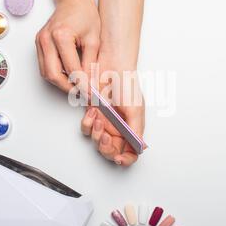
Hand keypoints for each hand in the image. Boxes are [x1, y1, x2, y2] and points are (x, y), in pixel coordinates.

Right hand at [35, 0, 99, 91]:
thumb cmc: (84, 13)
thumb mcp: (94, 39)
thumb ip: (91, 63)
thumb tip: (91, 83)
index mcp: (60, 36)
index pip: (71, 69)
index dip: (82, 84)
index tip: (91, 93)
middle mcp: (45, 40)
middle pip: (54, 75)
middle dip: (69, 88)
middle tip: (83, 93)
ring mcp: (39, 42)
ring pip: (47, 74)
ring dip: (62, 83)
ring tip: (77, 86)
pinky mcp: (38, 44)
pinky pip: (45, 66)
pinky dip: (57, 75)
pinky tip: (69, 76)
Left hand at [81, 49, 144, 166]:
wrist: (110, 66)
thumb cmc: (127, 83)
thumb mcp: (136, 108)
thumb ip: (136, 130)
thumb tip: (138, 149)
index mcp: (132, 128)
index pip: (131, 152)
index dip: (126, 159)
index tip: (118, 158)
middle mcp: (119, 127)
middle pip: (112, 151)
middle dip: (106, 147)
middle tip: (105, 138)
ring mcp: (105, 122)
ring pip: (97, 141)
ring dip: (96, 134)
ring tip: (99, 119)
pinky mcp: (93, 114)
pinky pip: (87, 128)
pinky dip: (87, 124)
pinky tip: (92, 112)